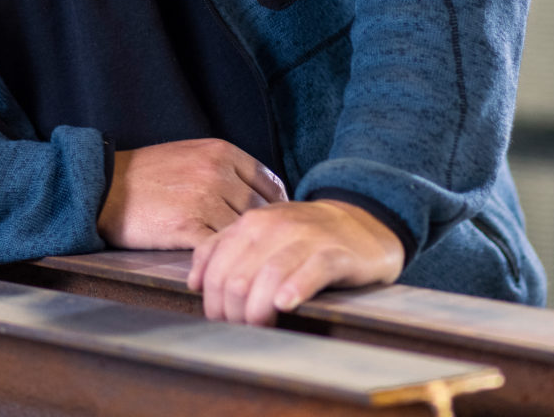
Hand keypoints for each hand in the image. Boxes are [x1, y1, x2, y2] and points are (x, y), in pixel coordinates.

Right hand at [95, 138, 286, 248]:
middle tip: (264, 250)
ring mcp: (203, 199)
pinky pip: (218, 248)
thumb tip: (255, 195)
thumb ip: (223, 169)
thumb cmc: (145, 174)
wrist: (102, 187)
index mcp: (221, 152)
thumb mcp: (189, 155)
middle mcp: (217, 172)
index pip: (269, 181)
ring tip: (245, 263)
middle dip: (263, 232)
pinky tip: (219, 266)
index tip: (273, 224)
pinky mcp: (187, 227)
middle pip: (260, 209)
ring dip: (244, 249)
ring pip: (242, 232)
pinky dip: (221, 259)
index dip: (276, 205)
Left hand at [189, 198, 403, 324]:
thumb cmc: (302, 238)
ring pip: (269, 276)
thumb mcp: (260, 234)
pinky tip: (286, 305)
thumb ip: (224, 250)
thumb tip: (193, 283)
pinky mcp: (335, 253)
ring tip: (259, 326)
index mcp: (250, 222)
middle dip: (233, 312)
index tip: (220, 321)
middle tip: (241, 330)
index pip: (216, 267)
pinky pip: (311, 270)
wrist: (360, 224)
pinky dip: (295, 289)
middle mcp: (274, 225)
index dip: (212, 301)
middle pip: (237, 277)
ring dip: (258, 310)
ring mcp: (306, 237)